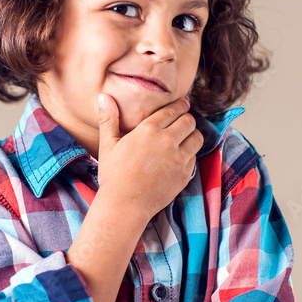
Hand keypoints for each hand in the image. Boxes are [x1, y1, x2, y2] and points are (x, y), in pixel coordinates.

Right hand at [96, 93, 203, 219]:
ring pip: (197, 138)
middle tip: (182, 121)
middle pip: (189, 121)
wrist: (125, 205)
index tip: (182, 105)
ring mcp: (178, 159)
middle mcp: (167, 141)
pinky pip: (195, 157)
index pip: (174, 110)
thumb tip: (104, 96)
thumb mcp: (108, 145)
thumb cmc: (113, 175)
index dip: (180, 106)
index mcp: (149, 130)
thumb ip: (108, 119)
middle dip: (187, 119)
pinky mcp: (185, 174)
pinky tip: (180, 157)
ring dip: (192, 135)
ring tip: (185, 137)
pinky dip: (190, 154)